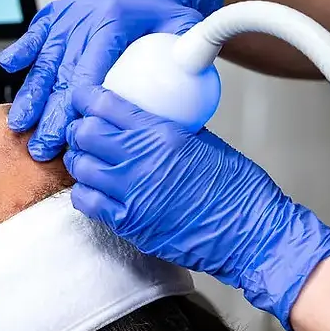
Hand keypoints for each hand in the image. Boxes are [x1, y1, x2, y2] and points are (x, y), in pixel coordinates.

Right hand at [0, 0, 224, 160]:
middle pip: (62, 70)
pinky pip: (37, 32)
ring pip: (44, 57)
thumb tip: (191, 90)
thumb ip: (188, 54)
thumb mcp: (187, 28)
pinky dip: (22, 50)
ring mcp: (69, 13)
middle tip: (43, 146)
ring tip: (19, 124)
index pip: (89, 66)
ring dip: (30, 94)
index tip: (72, 130)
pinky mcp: (58, 12)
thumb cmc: (170, 9)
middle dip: (49, 112)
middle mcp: (86, 14)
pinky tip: (10, 68)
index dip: (77, 100)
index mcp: (115, 18)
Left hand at [64, 86, 329, 329]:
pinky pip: (85, 201)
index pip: (104, 105)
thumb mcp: (204, 140)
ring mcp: (130, 194)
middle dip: (79, 129)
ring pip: (80, 167)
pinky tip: (96, 189)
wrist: (250, 234)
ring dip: (81, 160)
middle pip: (83, 134)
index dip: (86, 98)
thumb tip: (147, 115)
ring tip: (90, 160)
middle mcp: (140, 162)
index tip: (83, 97)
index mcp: (160, 135)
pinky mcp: (127, 223)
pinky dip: (85, 192)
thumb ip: (169, 127)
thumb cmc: (237, 189)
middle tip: (85, 131)